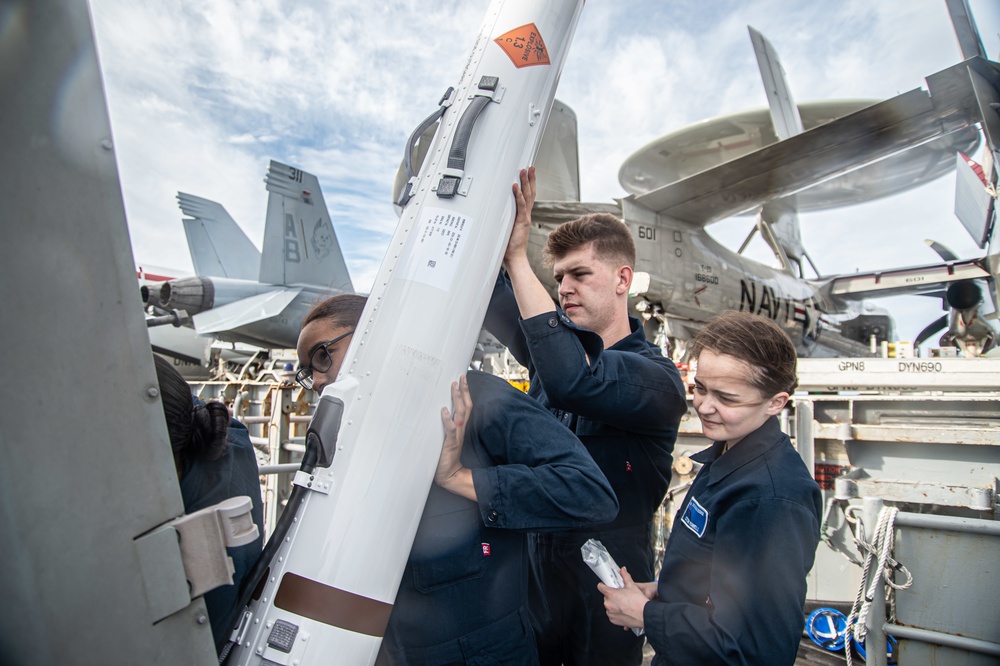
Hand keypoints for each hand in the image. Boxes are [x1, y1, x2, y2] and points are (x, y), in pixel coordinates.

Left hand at [435, 375, 476, 499]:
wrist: (450, 474)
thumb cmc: (445, 457)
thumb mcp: (446, 438)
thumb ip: (444, 427)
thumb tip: (437, 413)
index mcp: (460, 428)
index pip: (465, 407)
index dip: (465, 393)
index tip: (462, 379)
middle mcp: (460, 429)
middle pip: (465, 406)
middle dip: (463, 391)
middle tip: (461, 377)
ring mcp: (456, 436)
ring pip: (460, 414)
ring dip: (457, 399)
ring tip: (454, 387)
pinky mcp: (450, 443)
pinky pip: (450, 429)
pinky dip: (447, 419)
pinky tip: (444, 410)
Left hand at [503, 166, 535, 268]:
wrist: (514, 257)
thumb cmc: (509, 245)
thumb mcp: (505, 228)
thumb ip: (503, 218)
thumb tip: (493, 210)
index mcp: (523, 215)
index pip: (528, 196)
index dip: (529, 184)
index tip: (529, 173)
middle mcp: (526, 215)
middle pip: (530, 192)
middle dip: (531, 179)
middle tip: (530, 166)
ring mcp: (524, 217)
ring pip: (527, 196)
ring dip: (525, 182)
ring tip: (524, 170)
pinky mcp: (521, 222)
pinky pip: (520, 206)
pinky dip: (518, 195)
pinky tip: (515, 186)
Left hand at [598, 567, 652, 629]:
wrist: (644, 614)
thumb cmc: (638, 601)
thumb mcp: (632, 585)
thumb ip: (625, 576)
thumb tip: (623, 570)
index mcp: (610, 594)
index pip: (600, 587)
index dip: (603, 585)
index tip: (606, 585)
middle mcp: (608, 604)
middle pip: (606, 597)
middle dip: (612, 595)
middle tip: (620, 595)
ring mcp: (610, 612)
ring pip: (609, 606)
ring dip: (614, 604)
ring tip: (623, 604)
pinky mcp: (613, 620)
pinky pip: (611, 614)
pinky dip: (616, 612)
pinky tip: (624, 610)